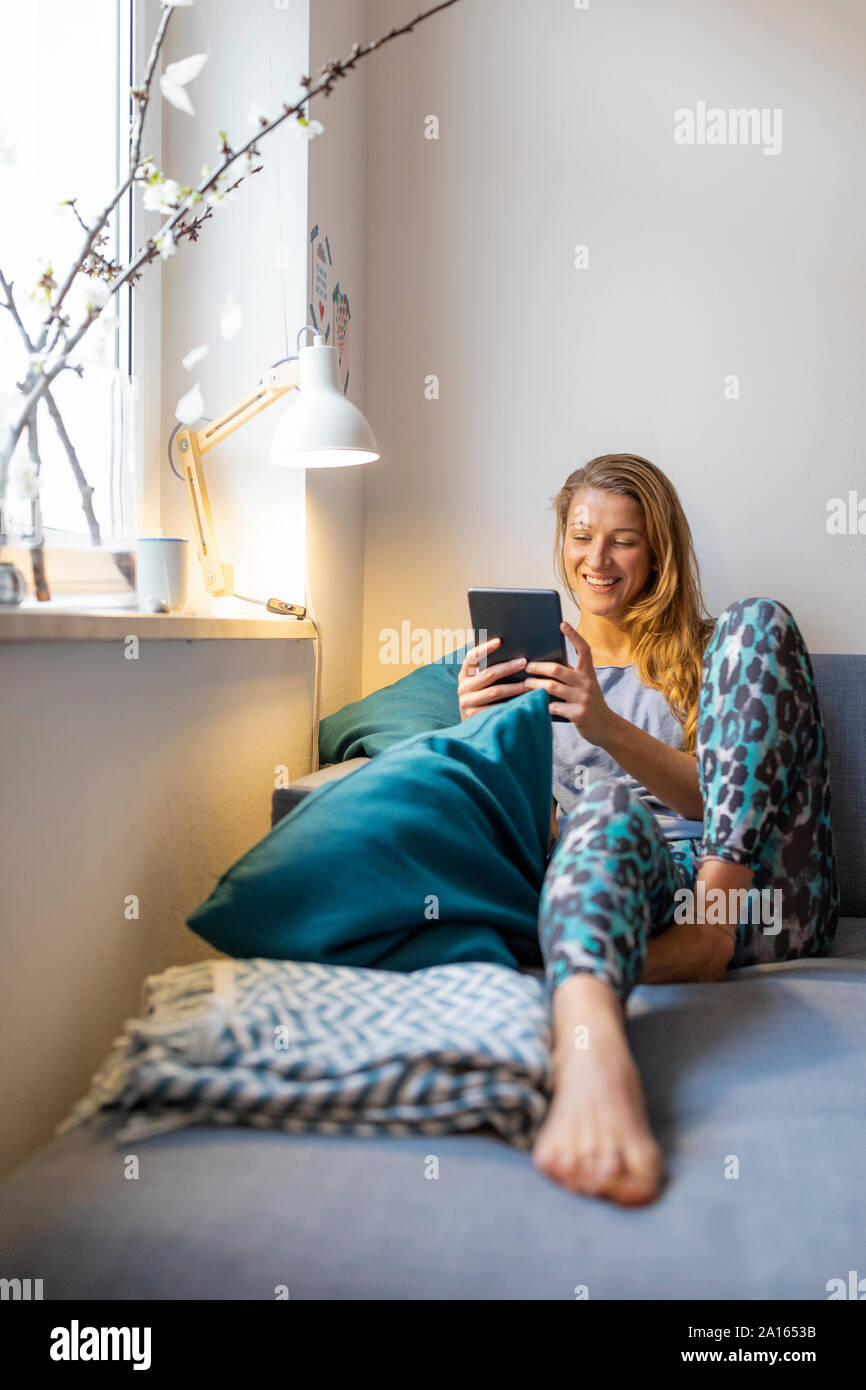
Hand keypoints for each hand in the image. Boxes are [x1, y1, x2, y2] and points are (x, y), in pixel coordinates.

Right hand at [458, 636, 529, 720]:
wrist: (473, 730)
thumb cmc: (483, 701)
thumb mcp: (480, 685)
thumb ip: (488, 671)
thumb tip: (512, 654)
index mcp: (464, 675)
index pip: (472, 657)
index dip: (485, 648)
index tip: (500, 641)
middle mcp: (463, 688)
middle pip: (489, 674)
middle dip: (509, 667)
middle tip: (525, 662)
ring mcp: (467, 703)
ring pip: (495, 691)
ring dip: (515, 687)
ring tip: (530, 683)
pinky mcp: (475, 717)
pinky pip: (498, 707)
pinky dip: (513, 703)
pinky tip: (525, 701)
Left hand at [525, 620, 614, 746]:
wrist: (606, 727)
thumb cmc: (590, 703)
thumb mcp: (585, 686)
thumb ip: (572, 676)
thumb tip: (546, 665)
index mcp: (589, 673)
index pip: (584, 649)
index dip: (574, 635)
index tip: (563, 624)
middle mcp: (587, 683)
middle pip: (558, 669)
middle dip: (539, 667)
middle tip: (527, 666)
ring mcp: (583, 699)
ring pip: (552, 687)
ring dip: (536, 684)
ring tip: (527, 683)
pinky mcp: (578, 714)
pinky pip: (554, 706)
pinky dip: (542, 704)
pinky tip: (534, 703)